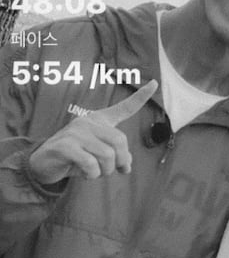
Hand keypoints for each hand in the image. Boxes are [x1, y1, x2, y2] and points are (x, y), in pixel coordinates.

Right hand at [29, 80, 157, 184]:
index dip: (140, 97)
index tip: (154, 83)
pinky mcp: (65, 146)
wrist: (44, 164)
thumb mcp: (99, 156)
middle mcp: (88, 122)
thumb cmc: (76, 158)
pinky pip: (90, 164)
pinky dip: (92, 174)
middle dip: (120, 161)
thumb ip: (116, 156)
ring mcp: (76, 132)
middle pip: (120, 141)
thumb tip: (127, 164)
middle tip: (112, 171)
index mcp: (99, 121)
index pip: (124, 108)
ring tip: (95, 173)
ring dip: (105, 171)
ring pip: (107, 155)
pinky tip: (84, 174)